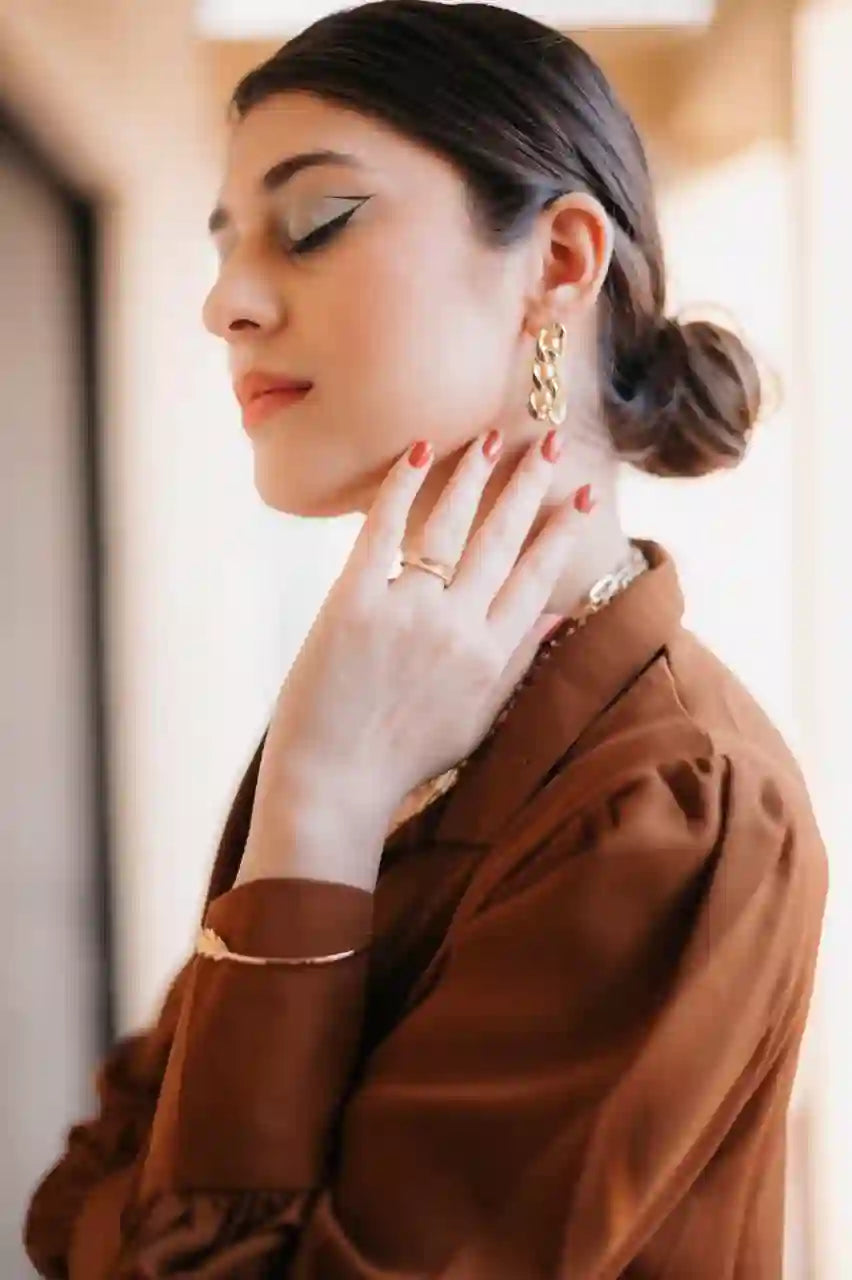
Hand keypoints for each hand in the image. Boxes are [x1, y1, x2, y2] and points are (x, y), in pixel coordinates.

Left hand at [240, 428, 587, 886]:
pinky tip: (419, 451)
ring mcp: (407, 612)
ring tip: (491, 437)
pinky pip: (383, 531)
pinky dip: (402, 488)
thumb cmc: (405, 757)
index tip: (583, 491)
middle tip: (547, 440)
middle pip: (502, 541)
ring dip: (474, 476)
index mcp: (492, 657)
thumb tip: (557, 618)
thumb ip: (519, 663)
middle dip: (529, 486)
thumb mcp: (479, 718)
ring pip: (450, 527)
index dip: (562, 530)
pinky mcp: (353, 602)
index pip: (537, 577)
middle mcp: (458, 628)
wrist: (334, 781)